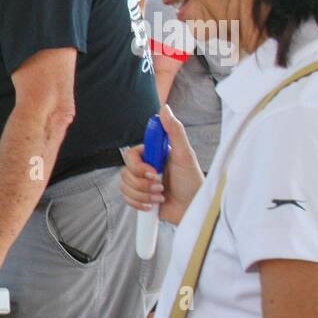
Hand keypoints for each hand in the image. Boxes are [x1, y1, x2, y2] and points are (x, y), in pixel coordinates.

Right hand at [120, 104, 202, 226]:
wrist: (192, 209)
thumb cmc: (192, 182)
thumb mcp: (185, 155)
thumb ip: (174, 131)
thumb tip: (165, 109)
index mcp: (153, 155)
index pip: (131, 154)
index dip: (138, 165)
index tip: (153, 170)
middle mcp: (145, 167)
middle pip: (125, 172)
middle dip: (142, 183)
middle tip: (160, 185)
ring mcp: (141, 183)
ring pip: (125, 186)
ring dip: (144, 194)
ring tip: (161, 195)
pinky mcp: (139, 197)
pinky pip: (127, 199)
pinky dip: (140, 203)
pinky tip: (153, 203)